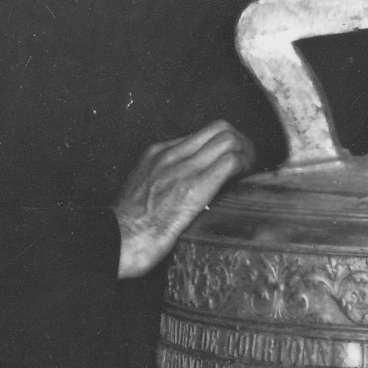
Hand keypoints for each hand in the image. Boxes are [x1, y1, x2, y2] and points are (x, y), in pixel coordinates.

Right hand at [112, 121, 255, 277]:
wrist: (118, 240)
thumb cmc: (127, 227)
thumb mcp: (141, 190)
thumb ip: (162, 180)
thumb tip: (182, 187)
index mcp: (157, 153)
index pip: (201, 134)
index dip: (222, 145)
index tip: (231, 161)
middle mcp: (171, 154)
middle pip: (219, 128)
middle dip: (241, 141)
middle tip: (248, 162)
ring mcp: (183, 169)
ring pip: (228, 139)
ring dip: (247, 153)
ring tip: (250, 171)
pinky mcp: (195, 187)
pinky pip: (230, 161)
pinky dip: (244, 166)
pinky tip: (245, 179)